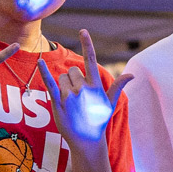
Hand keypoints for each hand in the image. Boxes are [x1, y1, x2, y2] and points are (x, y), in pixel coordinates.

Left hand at [41, 30, 133, 163]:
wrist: (87, 141)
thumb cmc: (99, 121)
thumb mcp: (110, 103)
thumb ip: (118, 86)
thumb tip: (132, 74)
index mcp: (95, 86)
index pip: (91, 60)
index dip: (87, 44)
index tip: (83, 30)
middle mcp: (82, 88)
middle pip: (73, 71)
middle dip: (74, 79)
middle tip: (78, 98)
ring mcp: (70, 95)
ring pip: (62, 78)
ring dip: (64, 86)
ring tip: (71, 102)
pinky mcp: (58, 102)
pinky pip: (50, 83)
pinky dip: (44, 72)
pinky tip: (40, 62)